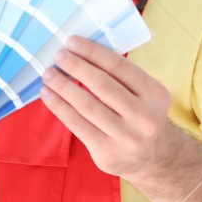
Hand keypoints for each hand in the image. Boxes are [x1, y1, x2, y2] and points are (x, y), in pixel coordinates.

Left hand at [40, 35, 180, 179]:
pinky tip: (47, 94)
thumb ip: (122, 77)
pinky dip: (58, 106)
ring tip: (48, 74)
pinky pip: (76, 124)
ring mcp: (126, 136)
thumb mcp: (145, 95)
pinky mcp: (106, 151)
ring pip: (87, 105)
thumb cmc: (141, 116)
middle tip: (58, 55)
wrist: (154, 159)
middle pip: (102, 85)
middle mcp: (144, 116)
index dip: (93, 52)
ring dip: (63, 86)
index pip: (119, 67)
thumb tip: (81, 52)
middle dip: (76, 66)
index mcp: (155, 94)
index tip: (72, 42)